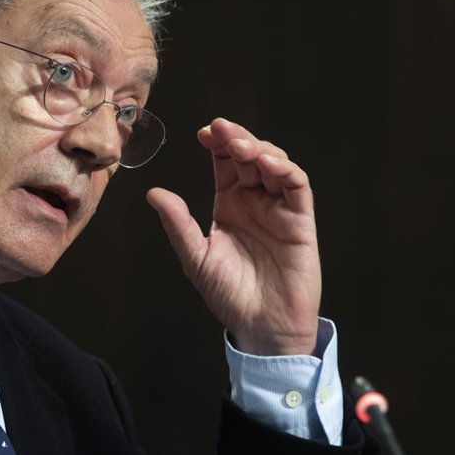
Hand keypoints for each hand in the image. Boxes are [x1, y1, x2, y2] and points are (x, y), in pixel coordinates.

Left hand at [146, 118, 320, 356]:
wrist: (261, 326)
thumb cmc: (229, 294)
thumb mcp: (196, 257)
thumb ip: (178, 225)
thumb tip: (154, 194)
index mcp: (230, 205)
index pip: (225, 163)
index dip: (218, 143)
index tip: (204, 132)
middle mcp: (255, 201)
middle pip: (249, 156)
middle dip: (237, 137)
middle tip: (222, 129)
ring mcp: (279, 208)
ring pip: (275, 164)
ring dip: (260, 148)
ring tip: (241, 145)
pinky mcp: (300, 220)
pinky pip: (297, 186)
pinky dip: (285, 169)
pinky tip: (269, 162)